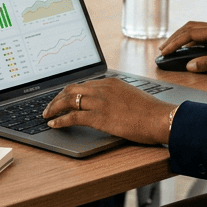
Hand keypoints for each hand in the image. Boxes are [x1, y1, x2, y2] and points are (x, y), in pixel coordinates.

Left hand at [42, 78, 173, 144]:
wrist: (160, 118)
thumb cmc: (150, 112)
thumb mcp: (131, 97)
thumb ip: (116, 97)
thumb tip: (106, 105)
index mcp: (110, 82)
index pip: (82, 84)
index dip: (68, 92)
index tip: (61, 99)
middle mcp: (103, 88)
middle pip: (71, 89)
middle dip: (56, 98)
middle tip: (47, 107)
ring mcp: (100, 102)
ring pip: (68, 101)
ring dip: (54, 108)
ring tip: (46, 115)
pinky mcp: (100, 116)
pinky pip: (73, 117)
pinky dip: (60, 120)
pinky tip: (53, 124)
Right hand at [159, 21, 206, 73]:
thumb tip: (189, 65)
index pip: (189, 33)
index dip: (175, 43)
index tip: (164, 52)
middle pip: (189, 28)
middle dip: (175, 38)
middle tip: (163, 49)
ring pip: (195, 30)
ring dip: (182, 38)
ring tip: (171, 48)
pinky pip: (202, 35)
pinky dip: (191, 41)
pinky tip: (188, 49)